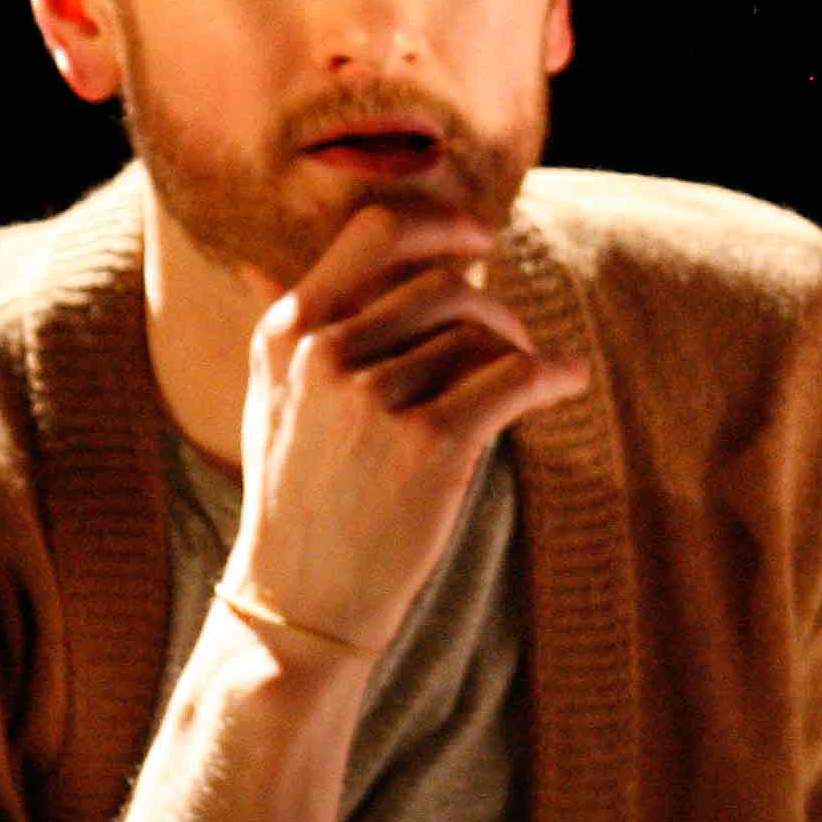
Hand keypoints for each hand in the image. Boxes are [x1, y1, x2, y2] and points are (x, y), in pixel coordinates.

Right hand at [232, 202, 588, 650]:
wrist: (301, 596)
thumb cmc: (298, 493)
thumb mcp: (270, 401)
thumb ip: (281, 326)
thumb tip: (252, 262)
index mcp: (287, 333)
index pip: (374, 234)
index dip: (439, 225)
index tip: (481, 237)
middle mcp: (324, 355)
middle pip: (445, 286)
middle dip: (492, 310)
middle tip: (509, 343)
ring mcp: (375, 399)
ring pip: (482, 336)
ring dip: (517, 352)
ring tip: (520, 382)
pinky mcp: (429, 444)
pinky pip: (515, 377)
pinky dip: (554, 375)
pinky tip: (569, 381)